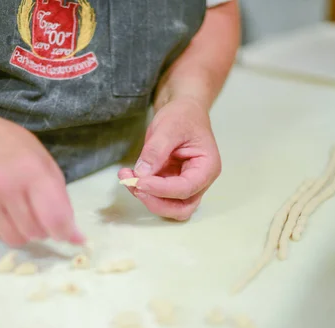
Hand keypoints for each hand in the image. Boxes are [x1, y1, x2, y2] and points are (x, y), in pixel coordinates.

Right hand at [0, 118, 83, 246]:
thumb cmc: (15, 149)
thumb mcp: (46, 165)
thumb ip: (62, 201)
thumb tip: (76, 237)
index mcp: (31, 172)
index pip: (54, 218)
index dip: (65, 232)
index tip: (68, 233)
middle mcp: (6, 188)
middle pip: (35, 232)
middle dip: (44, 229)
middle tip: (40, 213)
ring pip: (15, 240)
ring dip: (24, 232)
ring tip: (22, 212)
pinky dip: (5, 229)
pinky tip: (4, 210)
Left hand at [118, 97, 220, 220]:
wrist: (182, 111)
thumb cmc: (183, 116)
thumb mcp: (169, 127)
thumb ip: (156, 150)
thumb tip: (141, 174)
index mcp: (207, 168)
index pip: (186, 189)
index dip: (161, 190)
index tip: (139, 182)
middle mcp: (199, 182)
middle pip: (181, 208)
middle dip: (156, 202)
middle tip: (134, 187)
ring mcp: (185, 185)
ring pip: (168, 207)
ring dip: (146, 198)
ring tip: (127, 178)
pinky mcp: (170, 185)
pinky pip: (157, 196)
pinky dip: (142, 190)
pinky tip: (128, 175)